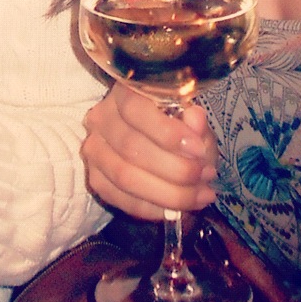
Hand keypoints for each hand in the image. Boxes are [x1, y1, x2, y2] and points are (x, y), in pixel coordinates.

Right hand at [81, 84, 217, 220]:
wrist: (157, 147)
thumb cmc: (178, 128)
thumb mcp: (193, 121)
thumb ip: (195, 121)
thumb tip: (195, 120)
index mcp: (124, 92)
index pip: (135, 109)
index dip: (167, 132)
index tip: (198, 149)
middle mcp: (101, 118)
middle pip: (131, 147)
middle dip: (175, 168)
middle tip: (206, 176)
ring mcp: (95, 150)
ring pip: (125, 176)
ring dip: (168, 193)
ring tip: (200, 195)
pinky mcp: (96, 179)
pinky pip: (122, 200)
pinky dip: (154, 209)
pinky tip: (179, 209)